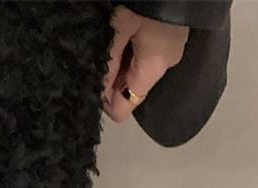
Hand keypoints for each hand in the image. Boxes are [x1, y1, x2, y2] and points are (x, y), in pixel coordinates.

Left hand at [102, 6, 188, 121]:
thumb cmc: (149, 0)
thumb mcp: (119, 28)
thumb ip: (107, 62)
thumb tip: (95, 92)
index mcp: (154, 66)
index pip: (124, 107)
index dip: (103, 101)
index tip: (89, 85)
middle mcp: (165, 63)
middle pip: (128, 89)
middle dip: (108, 80)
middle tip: (94, 58)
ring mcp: (168, 49)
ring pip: (134, 71)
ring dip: (117, 63)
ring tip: (106, 43)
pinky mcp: (168, 35)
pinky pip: (142, 54)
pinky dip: (127, 49)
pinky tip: (119, 33)